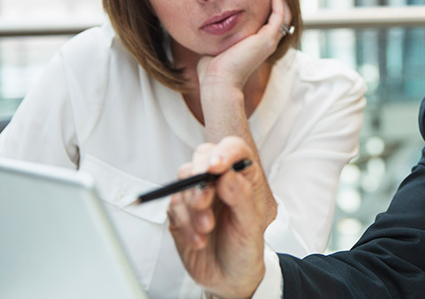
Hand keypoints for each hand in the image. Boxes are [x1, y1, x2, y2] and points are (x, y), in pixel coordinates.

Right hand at [168, 137, 268, 297]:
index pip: (233, 149)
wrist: (228, 276)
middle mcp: (219, 180)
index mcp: (243, 176)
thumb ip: (242, 198)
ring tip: (207, 230)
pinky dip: (185, 223)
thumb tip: (227, 175)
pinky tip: (199, 241)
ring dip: (193, 207)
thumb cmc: (245, 246)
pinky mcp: (180, 210)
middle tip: (204, 201)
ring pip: (184, 180)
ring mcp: (197, 193)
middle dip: (199, 177)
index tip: (215, 167)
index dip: (224, 152)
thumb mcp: (251, 226)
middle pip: (201, 157)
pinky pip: (173, 205)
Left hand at [196, 0, 292, 92]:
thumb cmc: (213, 68)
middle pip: (281, 15)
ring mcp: (270, 41)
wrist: (218, 81)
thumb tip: (210, 25)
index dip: (268, 5)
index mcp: (258, 45)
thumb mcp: (219, 45)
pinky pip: (279, 13)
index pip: (270, 21)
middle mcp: (268, 43)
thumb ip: (220, 35)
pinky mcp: (268, 38)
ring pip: (284, 13)